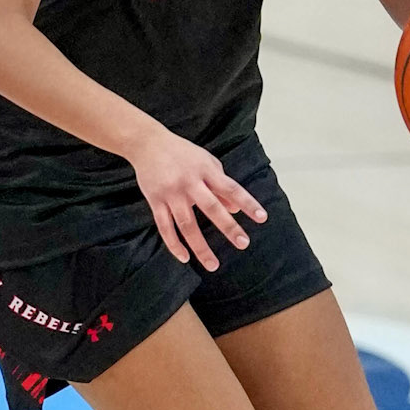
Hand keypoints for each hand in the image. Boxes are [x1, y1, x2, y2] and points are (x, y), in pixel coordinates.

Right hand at [130, 126, 267, 272]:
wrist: (147, 144)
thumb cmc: (182, 153)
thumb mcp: (206, 162)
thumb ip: (220, 183)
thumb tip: (235, 209)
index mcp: (205, 171)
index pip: (231, 189)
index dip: (247, 203)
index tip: (262, 218)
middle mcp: (189, 183)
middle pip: (211, 208)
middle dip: (228, 227)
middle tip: (243, 243)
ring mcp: (171, 193)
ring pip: (187, 225)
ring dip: (200, 247)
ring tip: (213, 265)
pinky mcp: (155, 201)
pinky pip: (165, 227)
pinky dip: (174, 244)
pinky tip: (185, 258)